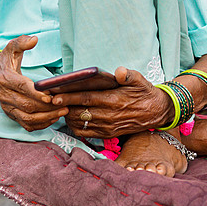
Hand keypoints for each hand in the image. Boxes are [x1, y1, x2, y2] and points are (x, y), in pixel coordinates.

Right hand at [0, 35, 68, 130]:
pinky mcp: (11, 114)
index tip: (50, 96)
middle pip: (27, 105)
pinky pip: (25, 124)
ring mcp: (7, 107)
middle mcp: (4, 95)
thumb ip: (22, 42)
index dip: (35, 93)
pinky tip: (53, 119)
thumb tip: (34, 39)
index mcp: (6, 79)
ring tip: (62, 112)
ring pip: (26, 117)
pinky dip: (39, 124)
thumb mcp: (12, 47)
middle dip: (46, 107)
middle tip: (64, 105)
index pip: (21, 88)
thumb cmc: (6, 60)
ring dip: (45, 118)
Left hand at [52, 67, 173, 138]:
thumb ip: (128, 75)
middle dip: (63, 106)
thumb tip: (119, 72)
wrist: (156, 112)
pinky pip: (86, 133)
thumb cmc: (144, 92)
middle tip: (49, 101)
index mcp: (115, 100)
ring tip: (60, 107)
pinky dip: (75, 126)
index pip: (86, 99)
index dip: (68, 97)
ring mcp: (108, 127)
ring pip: (80, 123)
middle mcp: (109, 116)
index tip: (54, 94)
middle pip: (79, 112)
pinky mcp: (108, 134)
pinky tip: (72, 117)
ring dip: (67, 116)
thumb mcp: (140, 79)